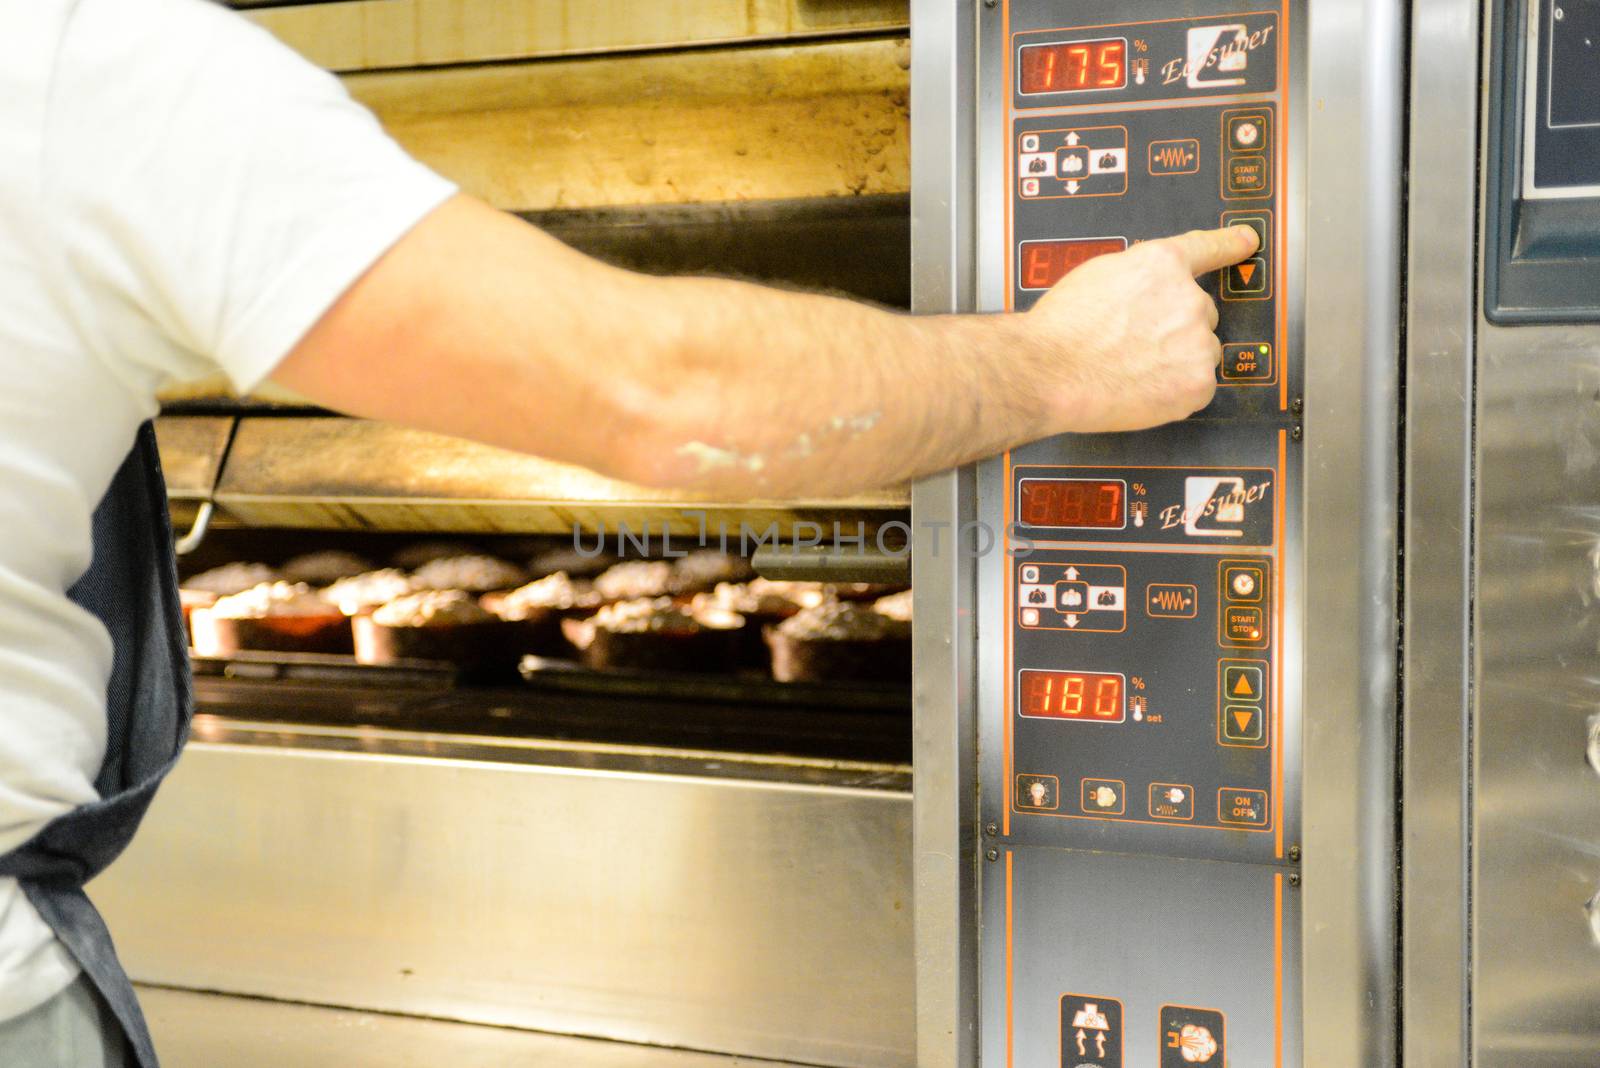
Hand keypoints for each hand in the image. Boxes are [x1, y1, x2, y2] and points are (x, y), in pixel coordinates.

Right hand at [1022, 224, 1259, 432]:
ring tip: (1133, 369)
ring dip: (1177, 360)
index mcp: (1161, 264)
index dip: (1230, 244)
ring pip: (1200, 352)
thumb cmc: (1061, 330)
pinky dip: (1175, 392)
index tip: (1247, 241)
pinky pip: (1197, 388)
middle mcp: (1187, 298)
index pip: (1207, 248)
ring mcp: (1197, 342)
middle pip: (1200, 313)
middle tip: (1137, 344)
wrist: (1050, 372)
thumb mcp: (1096, 276)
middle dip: (1176, 328)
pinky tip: (1143, 388)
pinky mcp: (1198, 383)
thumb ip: (1135, 277)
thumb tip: (1144, 291)